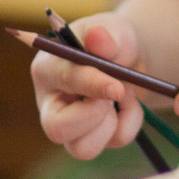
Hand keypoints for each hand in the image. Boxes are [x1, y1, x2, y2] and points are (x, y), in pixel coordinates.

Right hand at [33, 13, 153, 159]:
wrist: (131, 59)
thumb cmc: (112, 42)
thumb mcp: (113, 31)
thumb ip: (106, 36)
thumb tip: (97, 36)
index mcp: (47, 69)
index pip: (62, 80)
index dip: (91, 84)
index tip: (117, 87)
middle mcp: (51, 103)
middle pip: (56, 130)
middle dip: (93, 117)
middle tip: (118, 94)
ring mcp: (69, 127)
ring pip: (84, 148)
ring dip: (114, 121)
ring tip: (123, 93)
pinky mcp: (91, 139)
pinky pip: (115, 141)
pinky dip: (131, 121)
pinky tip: (127, 103)